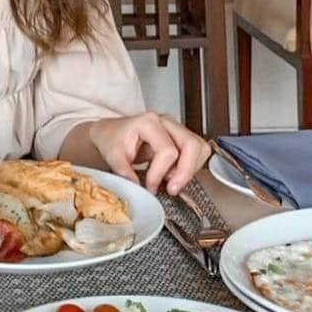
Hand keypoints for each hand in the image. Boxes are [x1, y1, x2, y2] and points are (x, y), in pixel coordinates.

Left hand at [88, 112, 210, 196]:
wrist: (111, 132)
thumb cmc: (112, 139)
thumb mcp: (112, 155)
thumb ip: (124, 172)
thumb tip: (139, 190)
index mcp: (148, 122)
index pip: (167, 151)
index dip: (160, 173)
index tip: (149, 187)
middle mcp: (166, 121)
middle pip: (192, 145)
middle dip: (185, 172)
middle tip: (172, 189)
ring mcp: (176, 127)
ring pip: (200, 148)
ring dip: (190, 170)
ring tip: (171, 180)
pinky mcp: (181, 136)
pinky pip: (198, 152)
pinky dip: (191, 167)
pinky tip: (174, 174)